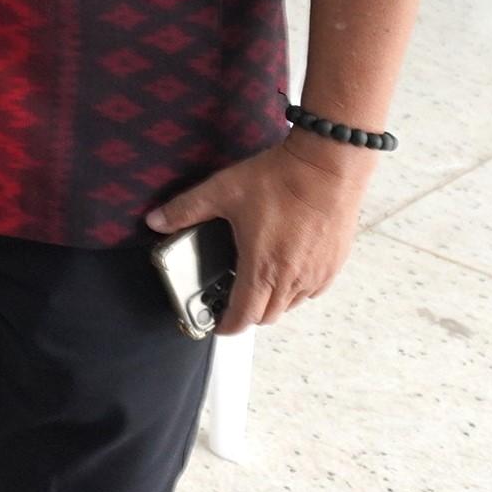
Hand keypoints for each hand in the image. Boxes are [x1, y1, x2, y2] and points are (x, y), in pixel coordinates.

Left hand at [146, 132, 378, 333]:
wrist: (328, 165)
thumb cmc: (279, 179)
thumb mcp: (222, 190)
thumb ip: (185, 209)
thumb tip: (156, 221)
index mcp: (263, 268)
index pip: (245, 316)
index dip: (228, 326)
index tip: (219, 326)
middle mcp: (293, 278)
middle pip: (268, 316)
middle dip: (248, 314)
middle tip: (233, 300)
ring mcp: (318, 273)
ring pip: (292, 305)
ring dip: (273, 301)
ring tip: (257, 280)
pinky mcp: (335, 263)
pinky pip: (313, 290)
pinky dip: (297, 289)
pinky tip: (286, 266)